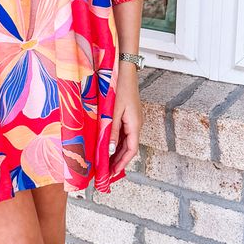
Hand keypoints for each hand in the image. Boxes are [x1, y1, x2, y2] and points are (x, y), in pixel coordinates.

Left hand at [109, 62, 141, 176]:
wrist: (125, 70)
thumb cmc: (119, 89)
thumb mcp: (113, 113)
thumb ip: (112, 132)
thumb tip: (110, 150)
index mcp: (135, 124)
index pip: (131, 150)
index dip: (122, 163)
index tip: (113, 172)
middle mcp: (137, 124)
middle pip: (130, 148)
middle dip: (119, 161)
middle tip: (107, 172)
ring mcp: (134, 120)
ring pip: (127, 142)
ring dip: (118, 153)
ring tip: (106, 163)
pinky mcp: (129, 116)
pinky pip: (125, 134)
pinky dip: (117, 143)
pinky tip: (109, 146)